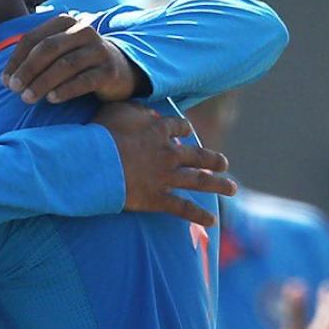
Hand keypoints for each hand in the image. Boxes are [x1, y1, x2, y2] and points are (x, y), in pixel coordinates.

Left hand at [2, 14, 147, 104]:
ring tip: (27, 98)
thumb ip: (35, 55)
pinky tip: (52, 99)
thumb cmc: (79, 62)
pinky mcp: (109, 71)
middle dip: (27, 70)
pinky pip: (84, 81)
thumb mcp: (59, 51)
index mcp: (66, 23)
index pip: (33, 38)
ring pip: (65, 65)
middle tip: (14, 89)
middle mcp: (84, 31)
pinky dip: (65, 90)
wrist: (120, 70)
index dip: (16, 60)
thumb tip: (5, 78)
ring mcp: (99, 50)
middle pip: (48, 49)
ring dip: (42, 83)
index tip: (5, 81)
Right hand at [93, 102, 235, 226]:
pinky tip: (212, 221)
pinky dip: (198, 216)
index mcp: (159, 130)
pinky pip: (183, 208)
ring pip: (199, 181)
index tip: (188, 133)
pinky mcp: (158, 199)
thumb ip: (135, 108)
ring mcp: (166, 177)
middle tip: (224, 163)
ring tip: (232, 188)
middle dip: (213, 159)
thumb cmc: (102, 133)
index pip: (178, 127)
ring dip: (218, 185)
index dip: (184, 130)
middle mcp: (169, 153)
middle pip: (198, 156)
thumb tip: (147, 110)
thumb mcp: (118, 109)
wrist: (97, 161)